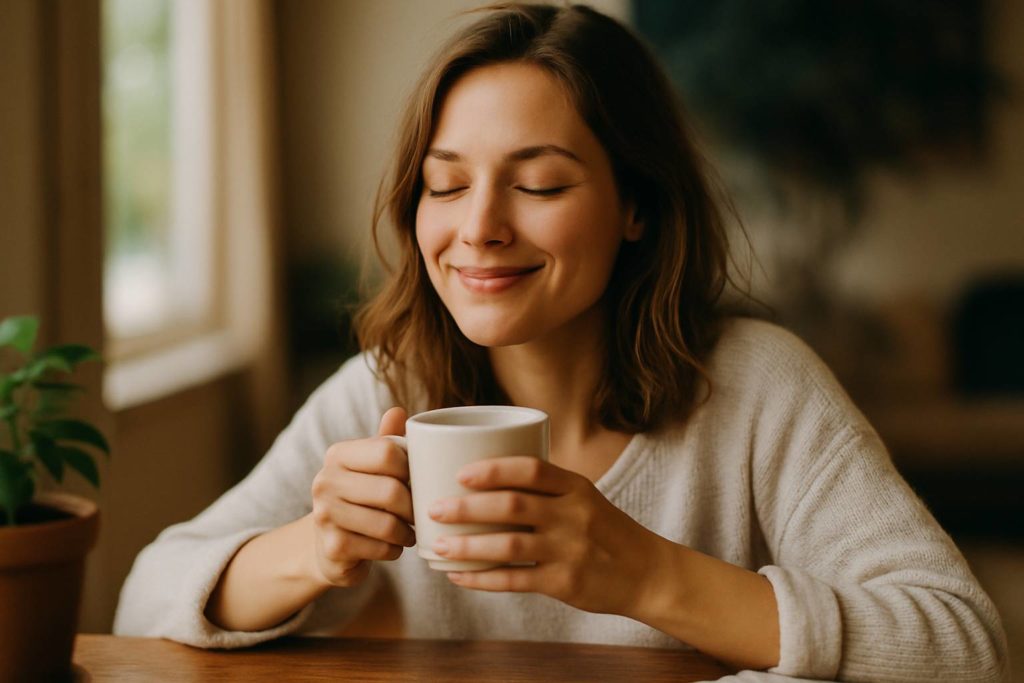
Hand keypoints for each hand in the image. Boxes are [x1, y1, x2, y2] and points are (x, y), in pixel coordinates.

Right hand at [308, 407, 414, 587]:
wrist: (328, 546)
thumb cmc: (361, 499)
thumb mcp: (372, 467)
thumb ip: (387, 441)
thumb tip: (398, 410)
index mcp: (338, 454)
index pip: (387, 451)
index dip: (412, 468)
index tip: (417, 480)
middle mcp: (325, 481)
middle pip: (391, 491)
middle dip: (413, 506)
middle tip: (420, 513)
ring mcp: (325, 515)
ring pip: (388, 524)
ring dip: (407, 532)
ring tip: (409, 531)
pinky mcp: (332, 547)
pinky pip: (381, 548)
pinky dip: (395, 550)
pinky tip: (391, 546)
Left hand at [427, 456, 669, 617]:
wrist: (647, 573)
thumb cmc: (605, 530)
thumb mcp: (584, 497)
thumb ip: (544, 488)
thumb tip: (483, 475)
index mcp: (576, 487)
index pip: (531, 469)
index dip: (493, 469)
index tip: (460, 473)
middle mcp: (573, 515)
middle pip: (512, 505)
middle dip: (467, 507)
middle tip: (433, 508)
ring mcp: (570, 550)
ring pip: (509, 545)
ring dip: (468, 546)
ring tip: (438, 545)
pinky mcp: (565, 583)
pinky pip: (515, 581)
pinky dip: (482, 579)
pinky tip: (459, 576)